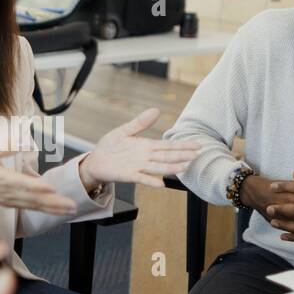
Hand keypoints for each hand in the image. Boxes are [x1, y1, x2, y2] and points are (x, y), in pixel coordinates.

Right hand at [0, 150, 75, 217]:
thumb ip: (5, 146)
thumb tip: (24, 140)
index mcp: (1, 178)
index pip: (20, 184)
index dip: (35, 186)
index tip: (50, 188)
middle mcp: (7, 192)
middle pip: (32, 199)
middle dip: (52, 203)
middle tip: (71, 205)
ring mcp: (11, 200)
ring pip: (34, 205)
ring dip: (53, 208)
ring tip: (70, 209)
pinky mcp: (13, 204)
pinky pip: (31, 207)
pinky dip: (45, 210)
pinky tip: (58, 211)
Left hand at [78, 108, 200, 189]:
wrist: (95, 161)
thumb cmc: (109, 147)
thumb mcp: (124, 131)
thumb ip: (140, 122)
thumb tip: (156, 110)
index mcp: (146, 146)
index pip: (168, 145)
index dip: (182, 145)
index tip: (197, 144)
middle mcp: (146, 157)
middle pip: (167, 156)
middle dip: (182, 155)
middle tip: (197, 154)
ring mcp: (138, 166)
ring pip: (158, 167)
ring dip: (171, 168)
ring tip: (184, 167)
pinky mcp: (129, 175)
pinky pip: (142, 178)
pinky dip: (151, 180)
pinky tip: (161, 184)